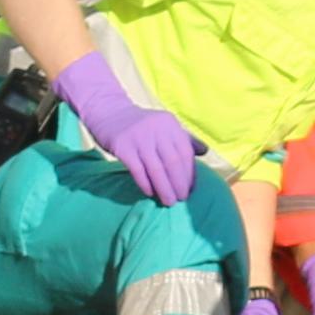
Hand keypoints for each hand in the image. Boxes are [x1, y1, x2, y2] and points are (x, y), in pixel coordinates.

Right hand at [59, 52, 199, 203]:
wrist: (108, 112)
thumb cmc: (140, 124)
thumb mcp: (164, 126)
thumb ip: (184, 138)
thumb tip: (205, 152)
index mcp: (170, 124)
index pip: (185, 152)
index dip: (190, 173)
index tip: (191, 189)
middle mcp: (156, 129)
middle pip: (173, 162)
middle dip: (179, 184)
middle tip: (181, 200)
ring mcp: (139, 137)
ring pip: (156, 169)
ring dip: (165, 188)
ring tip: (169, 202)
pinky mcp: (123, 146)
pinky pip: (138, 170)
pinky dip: (146, 184)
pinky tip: (150, 193)